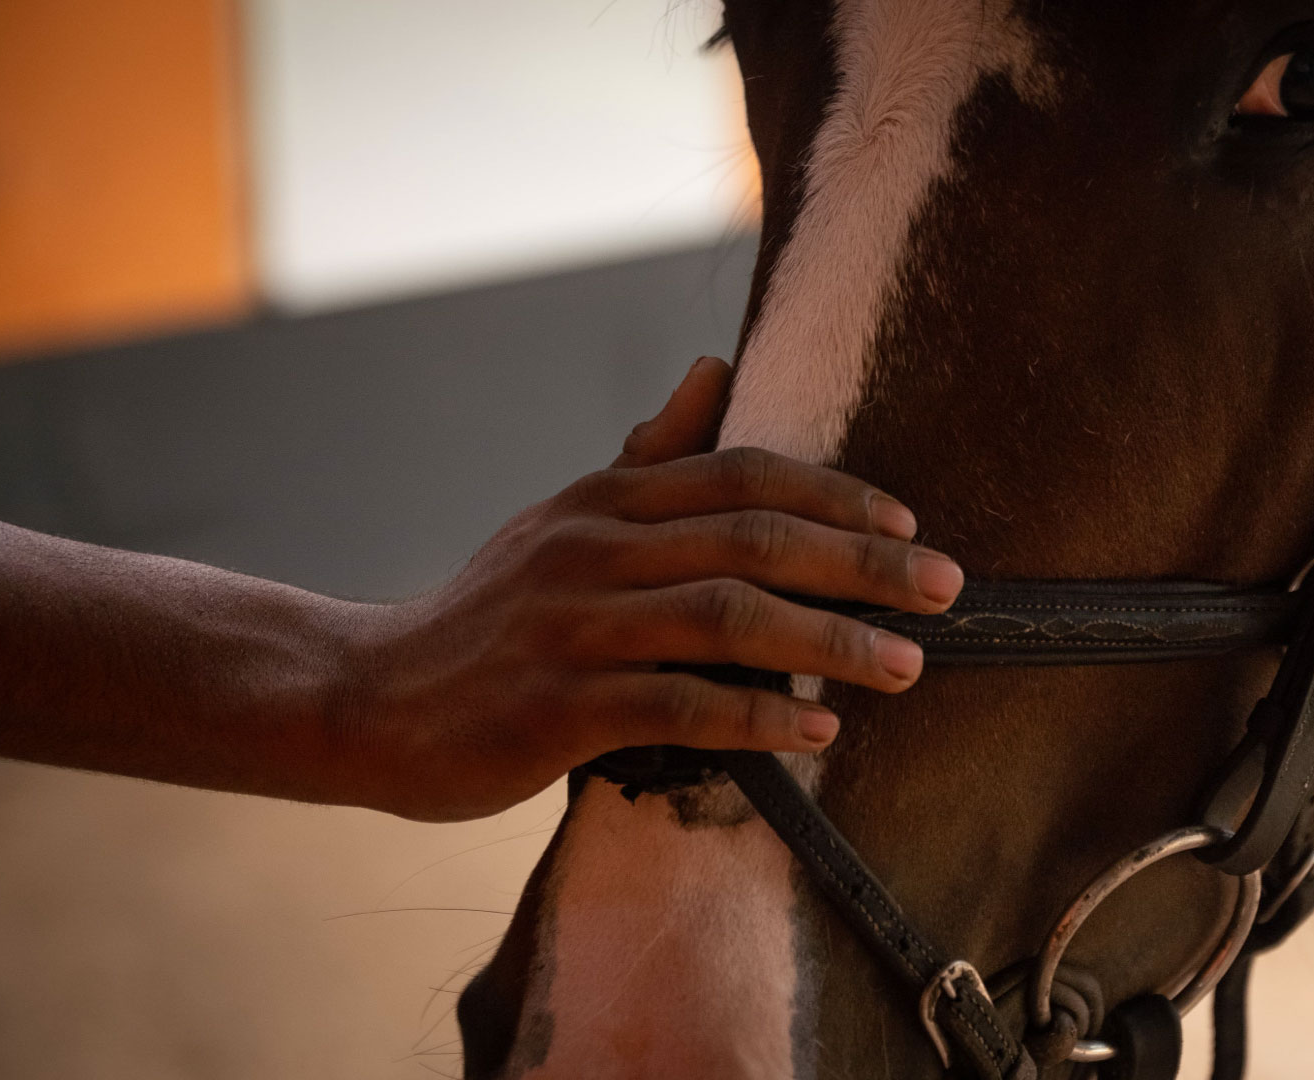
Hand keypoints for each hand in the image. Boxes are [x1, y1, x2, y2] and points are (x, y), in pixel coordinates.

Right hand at [340, 357, 961, 820]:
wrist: (367, 695)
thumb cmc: (493, 615)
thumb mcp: (565, 520)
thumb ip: (650, 457)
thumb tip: (716, 369)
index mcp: (605, 498)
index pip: (741, 474)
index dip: (835, 495)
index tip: (910, 525)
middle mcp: (593, 547)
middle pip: (753, 538)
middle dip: (863, 564)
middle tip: (946, 590)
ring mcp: (574, 626)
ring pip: (728, 618)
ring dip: (830, 641)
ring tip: (905, 664)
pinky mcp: (557, 707)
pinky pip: (678, 707)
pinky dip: (756, 718)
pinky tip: (816, 730)